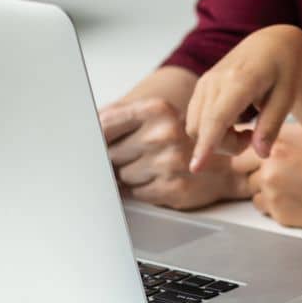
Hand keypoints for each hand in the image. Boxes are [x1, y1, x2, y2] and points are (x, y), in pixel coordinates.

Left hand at [99, 98, 250, 208]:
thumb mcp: (154, 118)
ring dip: (129, 177)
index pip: (104, 125)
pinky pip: (137, 193)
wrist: (223, 165)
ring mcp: (171, 161)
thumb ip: (116, 118)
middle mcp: (165, 132)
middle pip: (111, 154)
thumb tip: (78, 129)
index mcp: (156, 109)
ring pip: (123, 176)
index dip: (94, 139)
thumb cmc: (179, 140)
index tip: (86, 145)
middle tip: (133, 157)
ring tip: (150, 168)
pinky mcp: (174, 187)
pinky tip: (157, 180)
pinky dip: (141, 190)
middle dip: (115, 160)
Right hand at [185, 25, 301, 171]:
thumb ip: (272, 125)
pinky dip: (211, 131)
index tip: (196, 168)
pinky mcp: (200, 88)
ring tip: (246, 130)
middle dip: (225, 146)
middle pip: (204, 129)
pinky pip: (196, 120)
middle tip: (254, 137)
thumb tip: (260, 154)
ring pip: (195, 127)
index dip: (207, 145)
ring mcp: (204, 83)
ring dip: (217, 139)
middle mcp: (214, 81)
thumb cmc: (283, 71)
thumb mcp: (287, 97)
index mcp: (239, 81)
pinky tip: (234, 123)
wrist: (270, 45)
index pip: (217, 118)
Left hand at [246, 142, 301, 230]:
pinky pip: (265, 209)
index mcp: (276, 150)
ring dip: (265, 193)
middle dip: (259, 178)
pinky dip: (274, 206)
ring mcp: (272, 194)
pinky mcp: (278, 213)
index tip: (257, 164)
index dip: (250, 162)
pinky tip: (293, 200)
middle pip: (247, 177)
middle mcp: (269, 172)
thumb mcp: (300, 144)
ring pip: (254, 195)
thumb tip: (251, 145)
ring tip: (289, 189)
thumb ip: (274, 145)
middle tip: (282, 178)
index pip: (242, 157)